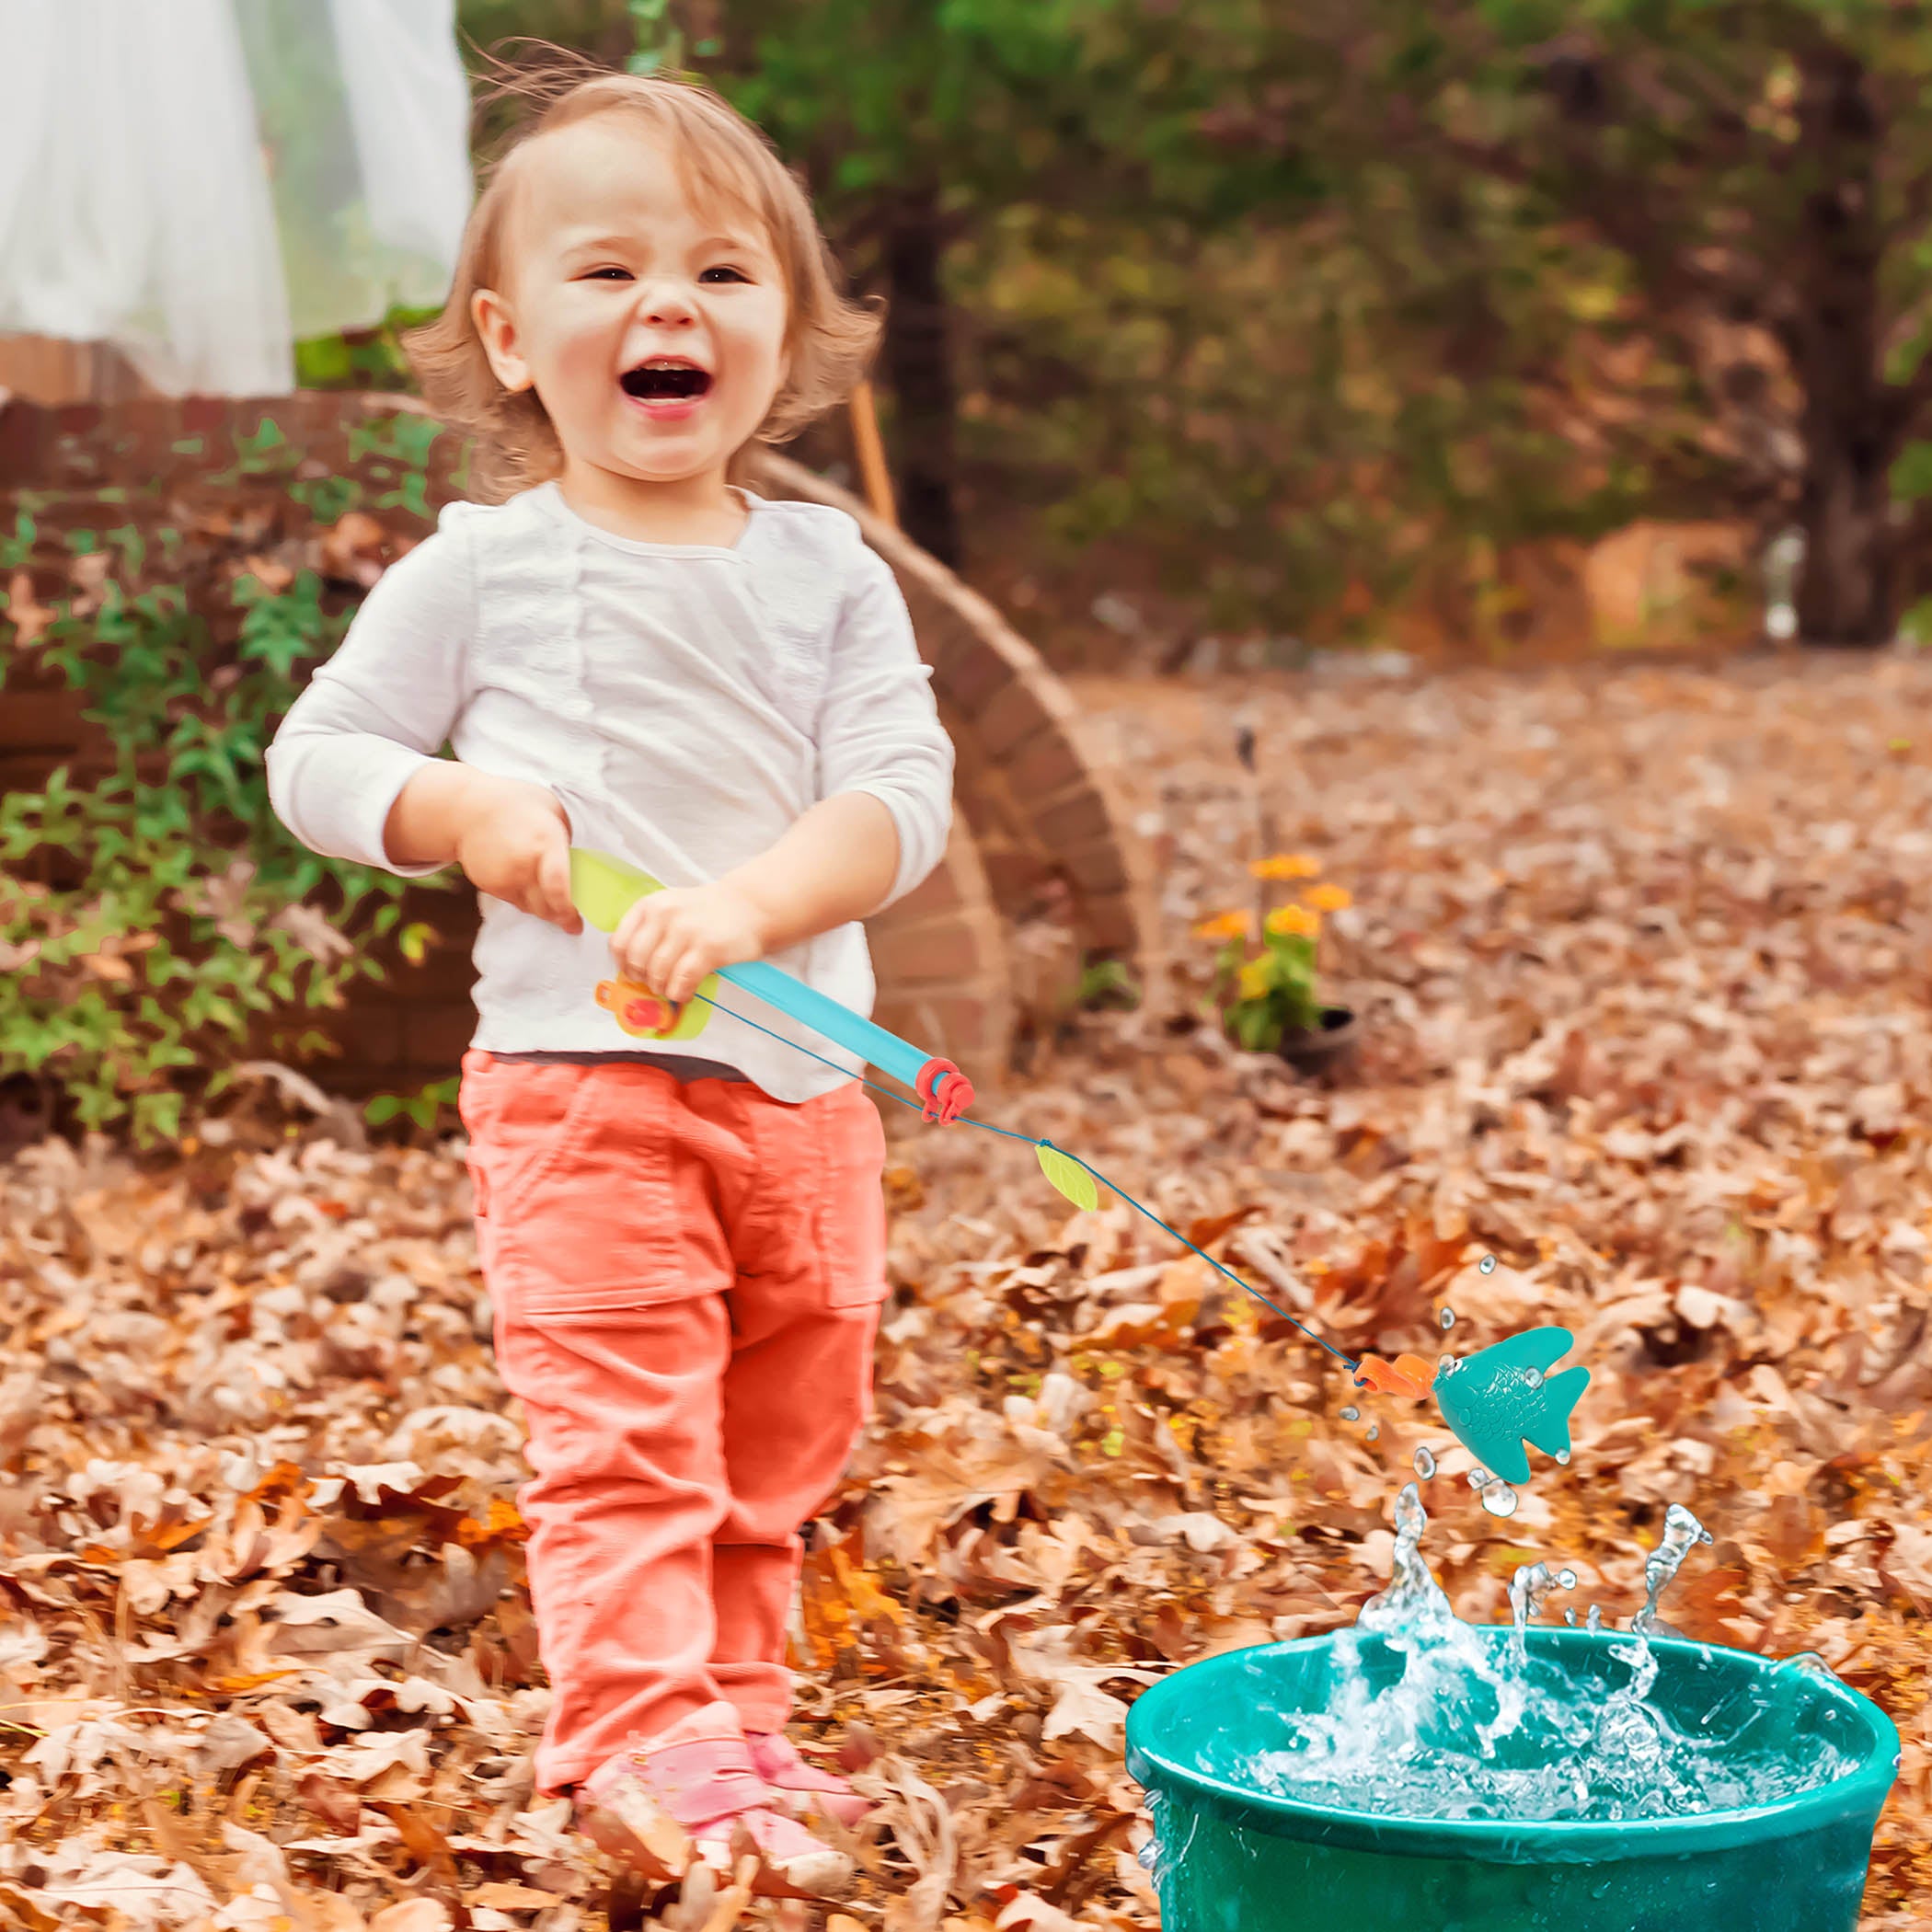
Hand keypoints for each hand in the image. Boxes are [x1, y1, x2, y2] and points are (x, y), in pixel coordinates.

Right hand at [452, 772, 581, 931]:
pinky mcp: (490, 885)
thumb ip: (566, 842)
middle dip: (563, 919)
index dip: (568, 910)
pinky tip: (531, 887)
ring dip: (545, 911)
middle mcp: (523, 864)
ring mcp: (504, 877)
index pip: (557, 886)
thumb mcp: (553, 811)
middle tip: (573, 922)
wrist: (468, 810)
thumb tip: (578, 868)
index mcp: (545, 842)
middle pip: (546, 907)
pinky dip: (527, 901)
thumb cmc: (517, 805)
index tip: (578, 921)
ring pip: (531, 909)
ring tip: (555, 904)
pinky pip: (515, 902)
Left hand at [611, 881, 767, 1003]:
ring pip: (658, 974)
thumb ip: (647, 930)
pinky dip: (680, 994)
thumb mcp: (669, 907)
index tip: (635, 974)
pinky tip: (686, 992)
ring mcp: (686, 931)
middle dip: (644, 980)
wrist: (748, 906)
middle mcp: (665, 915)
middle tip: (657, 984)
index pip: (618, 943)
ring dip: (663, 989)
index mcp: (650, 905)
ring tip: (673, 988)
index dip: (623, 966)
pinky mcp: (708, 948)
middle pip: (637, 962)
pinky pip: (682, 981)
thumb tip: (629, 969)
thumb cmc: (705, 913)